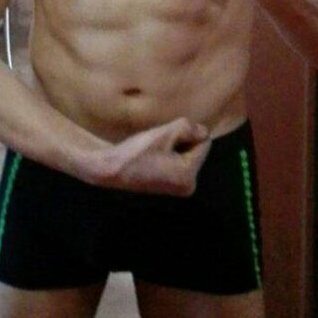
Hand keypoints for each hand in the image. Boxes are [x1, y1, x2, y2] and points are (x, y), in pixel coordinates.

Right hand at [90, 117, 211, 195]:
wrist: (112, 169)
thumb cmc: (137, 151)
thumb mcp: (165, 134)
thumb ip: (189, 129)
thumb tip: (204, 131)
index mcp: (189, 176)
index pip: (204, 143)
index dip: (187, 133)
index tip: (166, 137)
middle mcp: (188, 186)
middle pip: (196, 150)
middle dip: (182, 141)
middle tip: (159, 143)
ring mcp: (179, 188)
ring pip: (187, 154)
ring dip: (175, 146)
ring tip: (155, 149)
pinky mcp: (170, 185)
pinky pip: (179, 162)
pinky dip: (170, 154)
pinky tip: (154, 156)